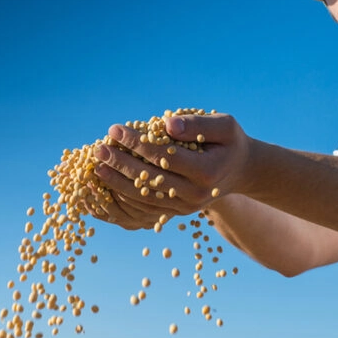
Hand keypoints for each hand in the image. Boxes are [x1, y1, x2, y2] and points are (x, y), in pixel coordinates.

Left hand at [92, 113, 250, 229]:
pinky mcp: (177, 213)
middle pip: (150, 180)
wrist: (240, 170)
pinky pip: (145, 210)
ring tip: (97, 168)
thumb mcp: (224, 125)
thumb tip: (166, 125)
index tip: (115, 130)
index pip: (164, 157)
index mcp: (206, 172)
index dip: (137, 143)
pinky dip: (124, 199)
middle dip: (120, 164)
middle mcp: (195, 195)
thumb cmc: (230, 142)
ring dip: (116, 184)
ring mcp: (185, 208)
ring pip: (144, 199)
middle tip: (98, 149)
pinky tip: (107, 187)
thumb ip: (196, 124)